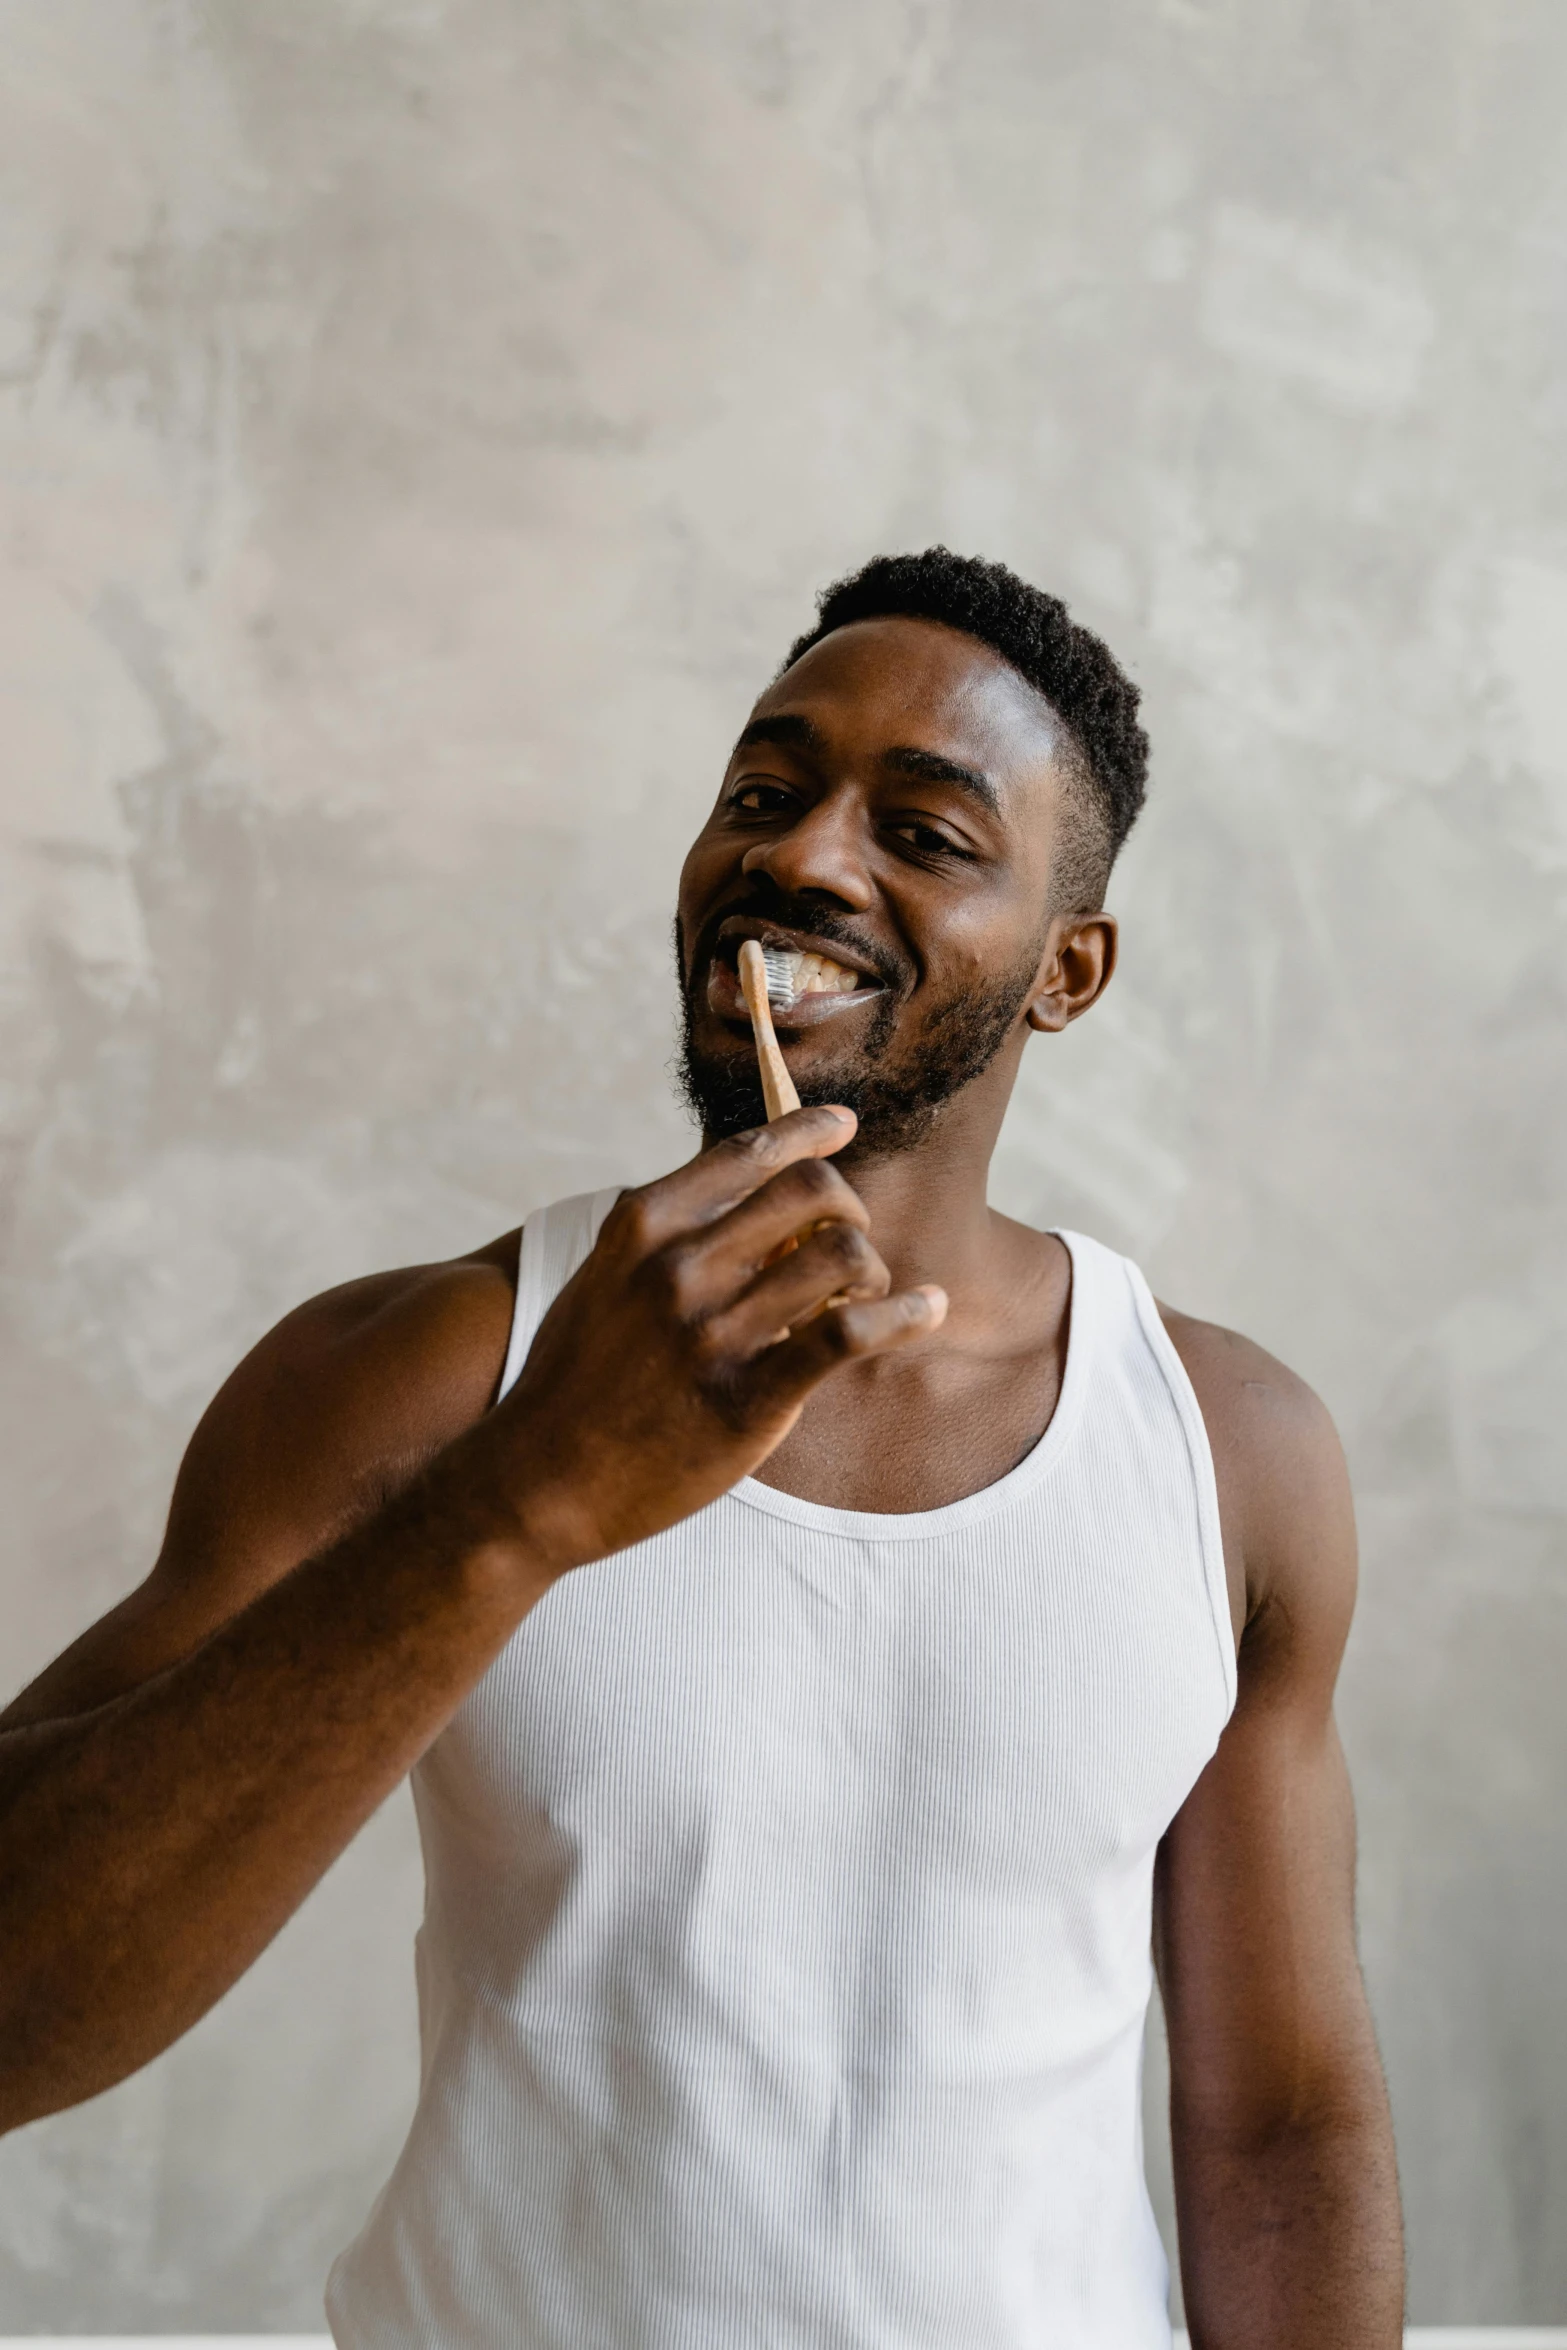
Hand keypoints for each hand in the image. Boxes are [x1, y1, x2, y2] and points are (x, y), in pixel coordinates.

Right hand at [468, 1107, 945, 1570]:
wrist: (535, 1483)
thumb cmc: (574, 1383)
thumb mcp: (601, 1282)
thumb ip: (665, 1240)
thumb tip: (748, 1204)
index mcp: (643, 1228)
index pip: (747, 1151)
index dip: (809, 1131)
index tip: (844, 1126)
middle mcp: (679, 1269)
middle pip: (810, 1192)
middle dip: (848, 1207)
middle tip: (850, 1241)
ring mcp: (712, 1334)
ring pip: (840, 1255)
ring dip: (873, 1269)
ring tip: (867, 1295)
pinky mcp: (747, 1399)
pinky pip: (848, 1335)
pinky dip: (904, 1315)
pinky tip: (925, 1312)